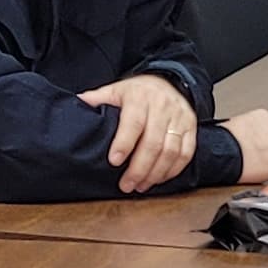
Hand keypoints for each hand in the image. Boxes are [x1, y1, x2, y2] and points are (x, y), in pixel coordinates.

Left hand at [77, 72, 199, 193]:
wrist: (170, 81)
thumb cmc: (139, 92)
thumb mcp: (116, 90)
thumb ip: (98, 99)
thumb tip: (76, 104)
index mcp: (140, 98)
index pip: (133, 122)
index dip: (124, 143)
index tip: (114, 161)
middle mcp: (162, 107)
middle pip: (153, 143)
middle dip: (139, 168)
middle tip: (126, 185)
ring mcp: (179, 118)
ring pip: (171, 151)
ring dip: (156, 173)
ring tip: (141, 186)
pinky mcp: (191, 128)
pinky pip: (185, 153)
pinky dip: (173, 170)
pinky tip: (159, 179)